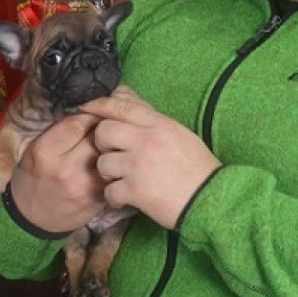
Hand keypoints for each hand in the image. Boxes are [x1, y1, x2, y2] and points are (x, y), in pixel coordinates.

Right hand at [9, 112, 106, 233]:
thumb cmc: (35, 175)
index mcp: (45, 152)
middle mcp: (65, 168)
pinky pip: (117, 171)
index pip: (79, 122)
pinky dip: (119, 162)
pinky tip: (116, 159)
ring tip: (114, 141)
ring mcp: (85, 185)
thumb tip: (92, 109)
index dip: (90, 114)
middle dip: (107, 128)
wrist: (33, 218)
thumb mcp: (36, 148)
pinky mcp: (100, 197)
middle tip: (108, 126)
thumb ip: (61, 130)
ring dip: (116, 144)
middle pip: (99, 136)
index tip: (93, 114)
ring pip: (112, 153)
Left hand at [81, 85, 221, 229]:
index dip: (99, 105)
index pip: (121, 106)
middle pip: (103, 131)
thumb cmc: (198, 167)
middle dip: (102, 144)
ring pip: (102, 162)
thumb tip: (125, 98)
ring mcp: (138, 165)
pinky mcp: (135, 191)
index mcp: (159, 124)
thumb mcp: (179, 134)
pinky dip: (115, 196)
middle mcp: (146, 140)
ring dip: (108, 173)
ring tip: (122, 179)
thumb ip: (152, 119)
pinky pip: (109, 191)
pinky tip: (127, 197)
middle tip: (113, 154)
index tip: (86, 108)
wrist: (211, 198)